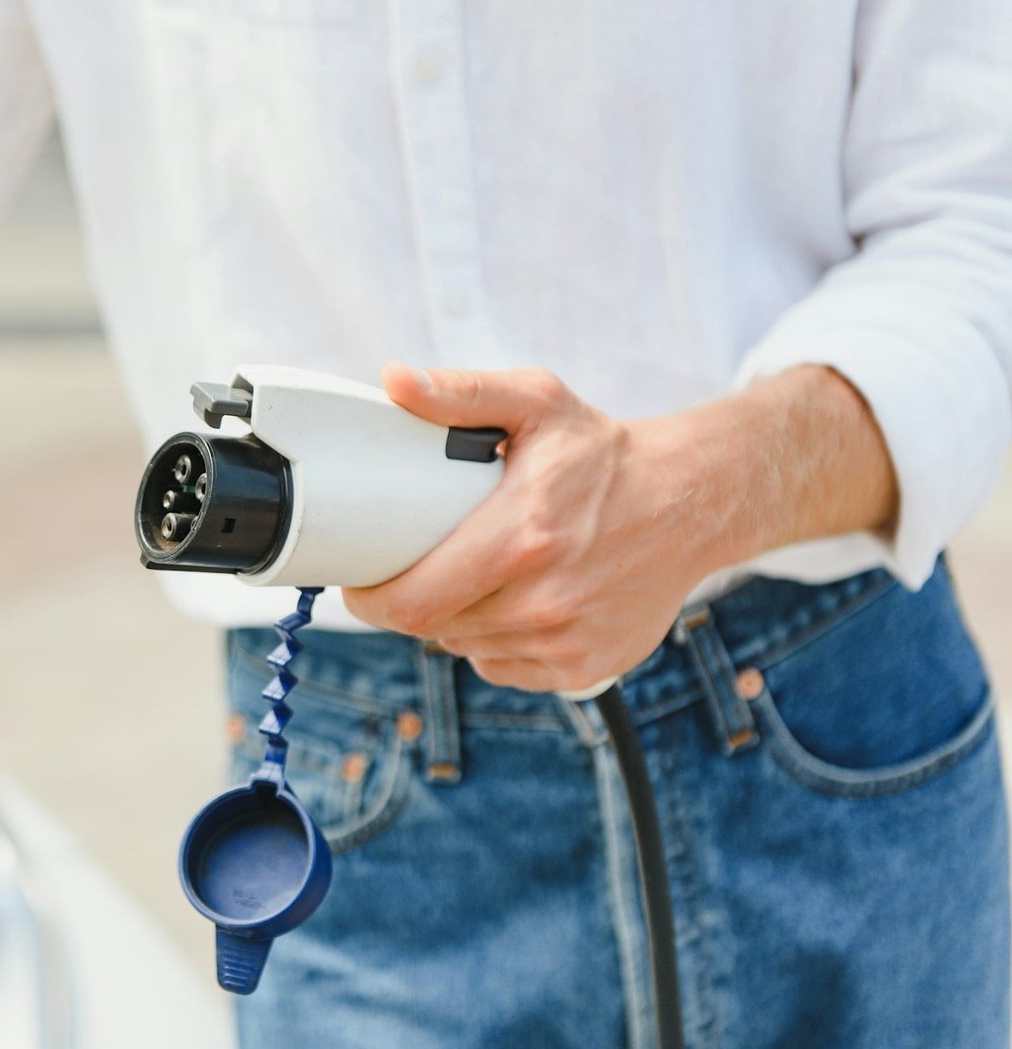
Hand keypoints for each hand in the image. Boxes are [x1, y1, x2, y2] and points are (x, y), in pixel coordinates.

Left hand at [343, 363, 724, 692]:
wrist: (690, 501)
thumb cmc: (602, 452)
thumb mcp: (536, 402)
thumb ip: (461, 392)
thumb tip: (395, 381)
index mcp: (524, 536)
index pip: (413, 600)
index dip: (371, 599)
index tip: (359, 581)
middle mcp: (546, 599)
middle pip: (432, 627)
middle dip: (407, 603)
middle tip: (405, 570)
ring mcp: (567, 640)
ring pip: (465, 647)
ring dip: (452, 619)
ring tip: (470, 575)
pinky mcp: (584, 667)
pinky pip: (503, 666)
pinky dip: (493, 641)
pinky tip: (511, 601)